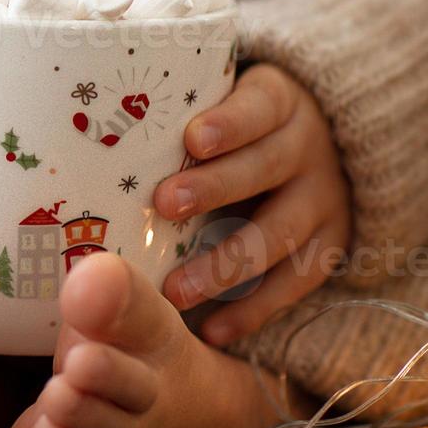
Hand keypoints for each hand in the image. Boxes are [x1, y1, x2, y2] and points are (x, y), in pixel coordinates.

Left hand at [158, 64, 350, 346]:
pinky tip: (213, 331)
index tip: (192, 139)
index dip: (230, 124)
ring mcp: (323, 199)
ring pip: (280, 233)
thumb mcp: (224, 96)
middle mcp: (308, 148)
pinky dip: (255, 309)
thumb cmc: (240, 119)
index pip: (259, 107)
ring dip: (227, 263)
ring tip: (177, 291)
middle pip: (266, 167)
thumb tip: (97, 121)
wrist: (324, 139)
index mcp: (279, 101)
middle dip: (216, 188)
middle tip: (165, 204)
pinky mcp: (330, 243)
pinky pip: (296, 282)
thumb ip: (180, 108)